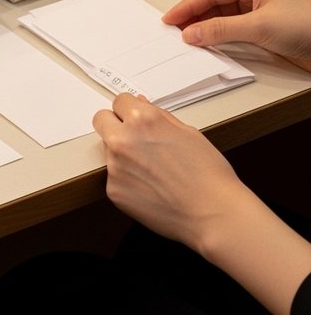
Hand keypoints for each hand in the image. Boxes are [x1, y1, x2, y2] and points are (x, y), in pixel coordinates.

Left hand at [92, 93, 249, 252]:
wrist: (212, 213)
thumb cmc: (208, 174)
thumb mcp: (188, 133)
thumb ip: (158, 116)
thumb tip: (139, 104)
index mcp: (142, 120)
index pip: (119, 101)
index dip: (129, 110)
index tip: (134, 119)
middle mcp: (122, 140)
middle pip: (101, 120)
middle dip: (114, 125)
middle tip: (135, 140)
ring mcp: (114, 166)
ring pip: (108, 150)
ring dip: (123, 155)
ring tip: (153, 171)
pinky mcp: (113, 189)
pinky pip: (114, 177)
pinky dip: (127, 180)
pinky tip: (151, 188)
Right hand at [162, 0, 310, 71]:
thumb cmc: (308, 27)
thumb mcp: (260, 27)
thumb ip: (221, 29)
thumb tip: (191, 33)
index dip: (187, 5)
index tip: (169, 20)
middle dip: (191, 11)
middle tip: (172, 27)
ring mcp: (256, 7)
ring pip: (218, 11)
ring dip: (201, 22)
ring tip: (184, 35)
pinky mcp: (259, 24)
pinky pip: (227, 24)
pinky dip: (213, 31)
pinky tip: (204, 39)